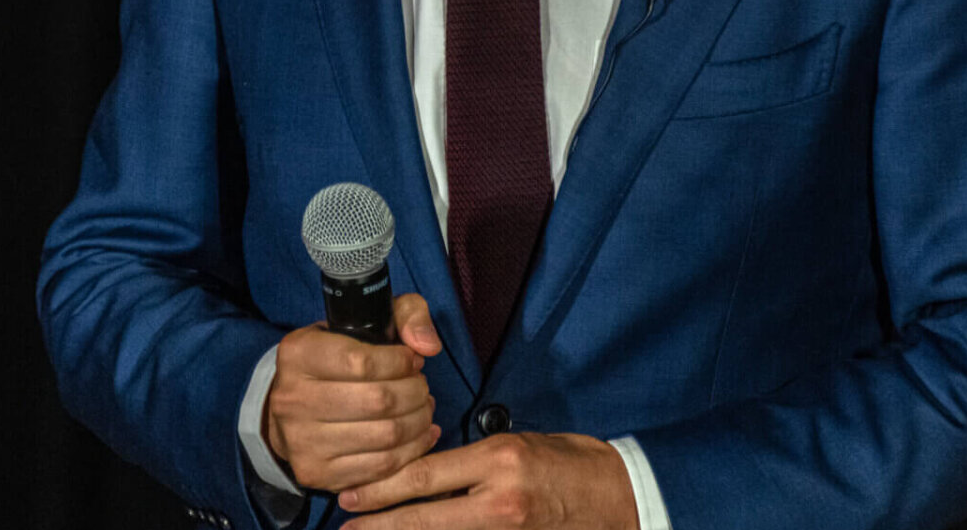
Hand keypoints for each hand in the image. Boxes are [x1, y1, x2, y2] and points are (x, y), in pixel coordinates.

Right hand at [262, 292, 443, 489]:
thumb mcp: (365, 322)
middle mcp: (291, 398)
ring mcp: (301, 440)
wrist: (292, 410)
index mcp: (298, 353)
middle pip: (378, 401)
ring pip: (385, 436)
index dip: (400, 362)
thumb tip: (428, 346)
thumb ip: (406, 315)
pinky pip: (380, 467)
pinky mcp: (315, 472)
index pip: (362, 361)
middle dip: (415, 393)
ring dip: (418, 421)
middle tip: (421, 388)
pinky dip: (412, 451)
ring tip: (423, 408)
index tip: (413, 360)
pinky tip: (420, 435)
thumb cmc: (337, 361)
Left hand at [338, 430, 635, 527]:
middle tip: (345, 527)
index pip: (425, 476)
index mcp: (497, 460)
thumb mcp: (518, 444)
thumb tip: (426, 474)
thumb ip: (472, 460)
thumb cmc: (570, 462)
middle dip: (379, 525)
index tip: (351, 497)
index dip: (382, 489)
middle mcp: (498, 499)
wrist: (621, 497)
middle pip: (423, 517)